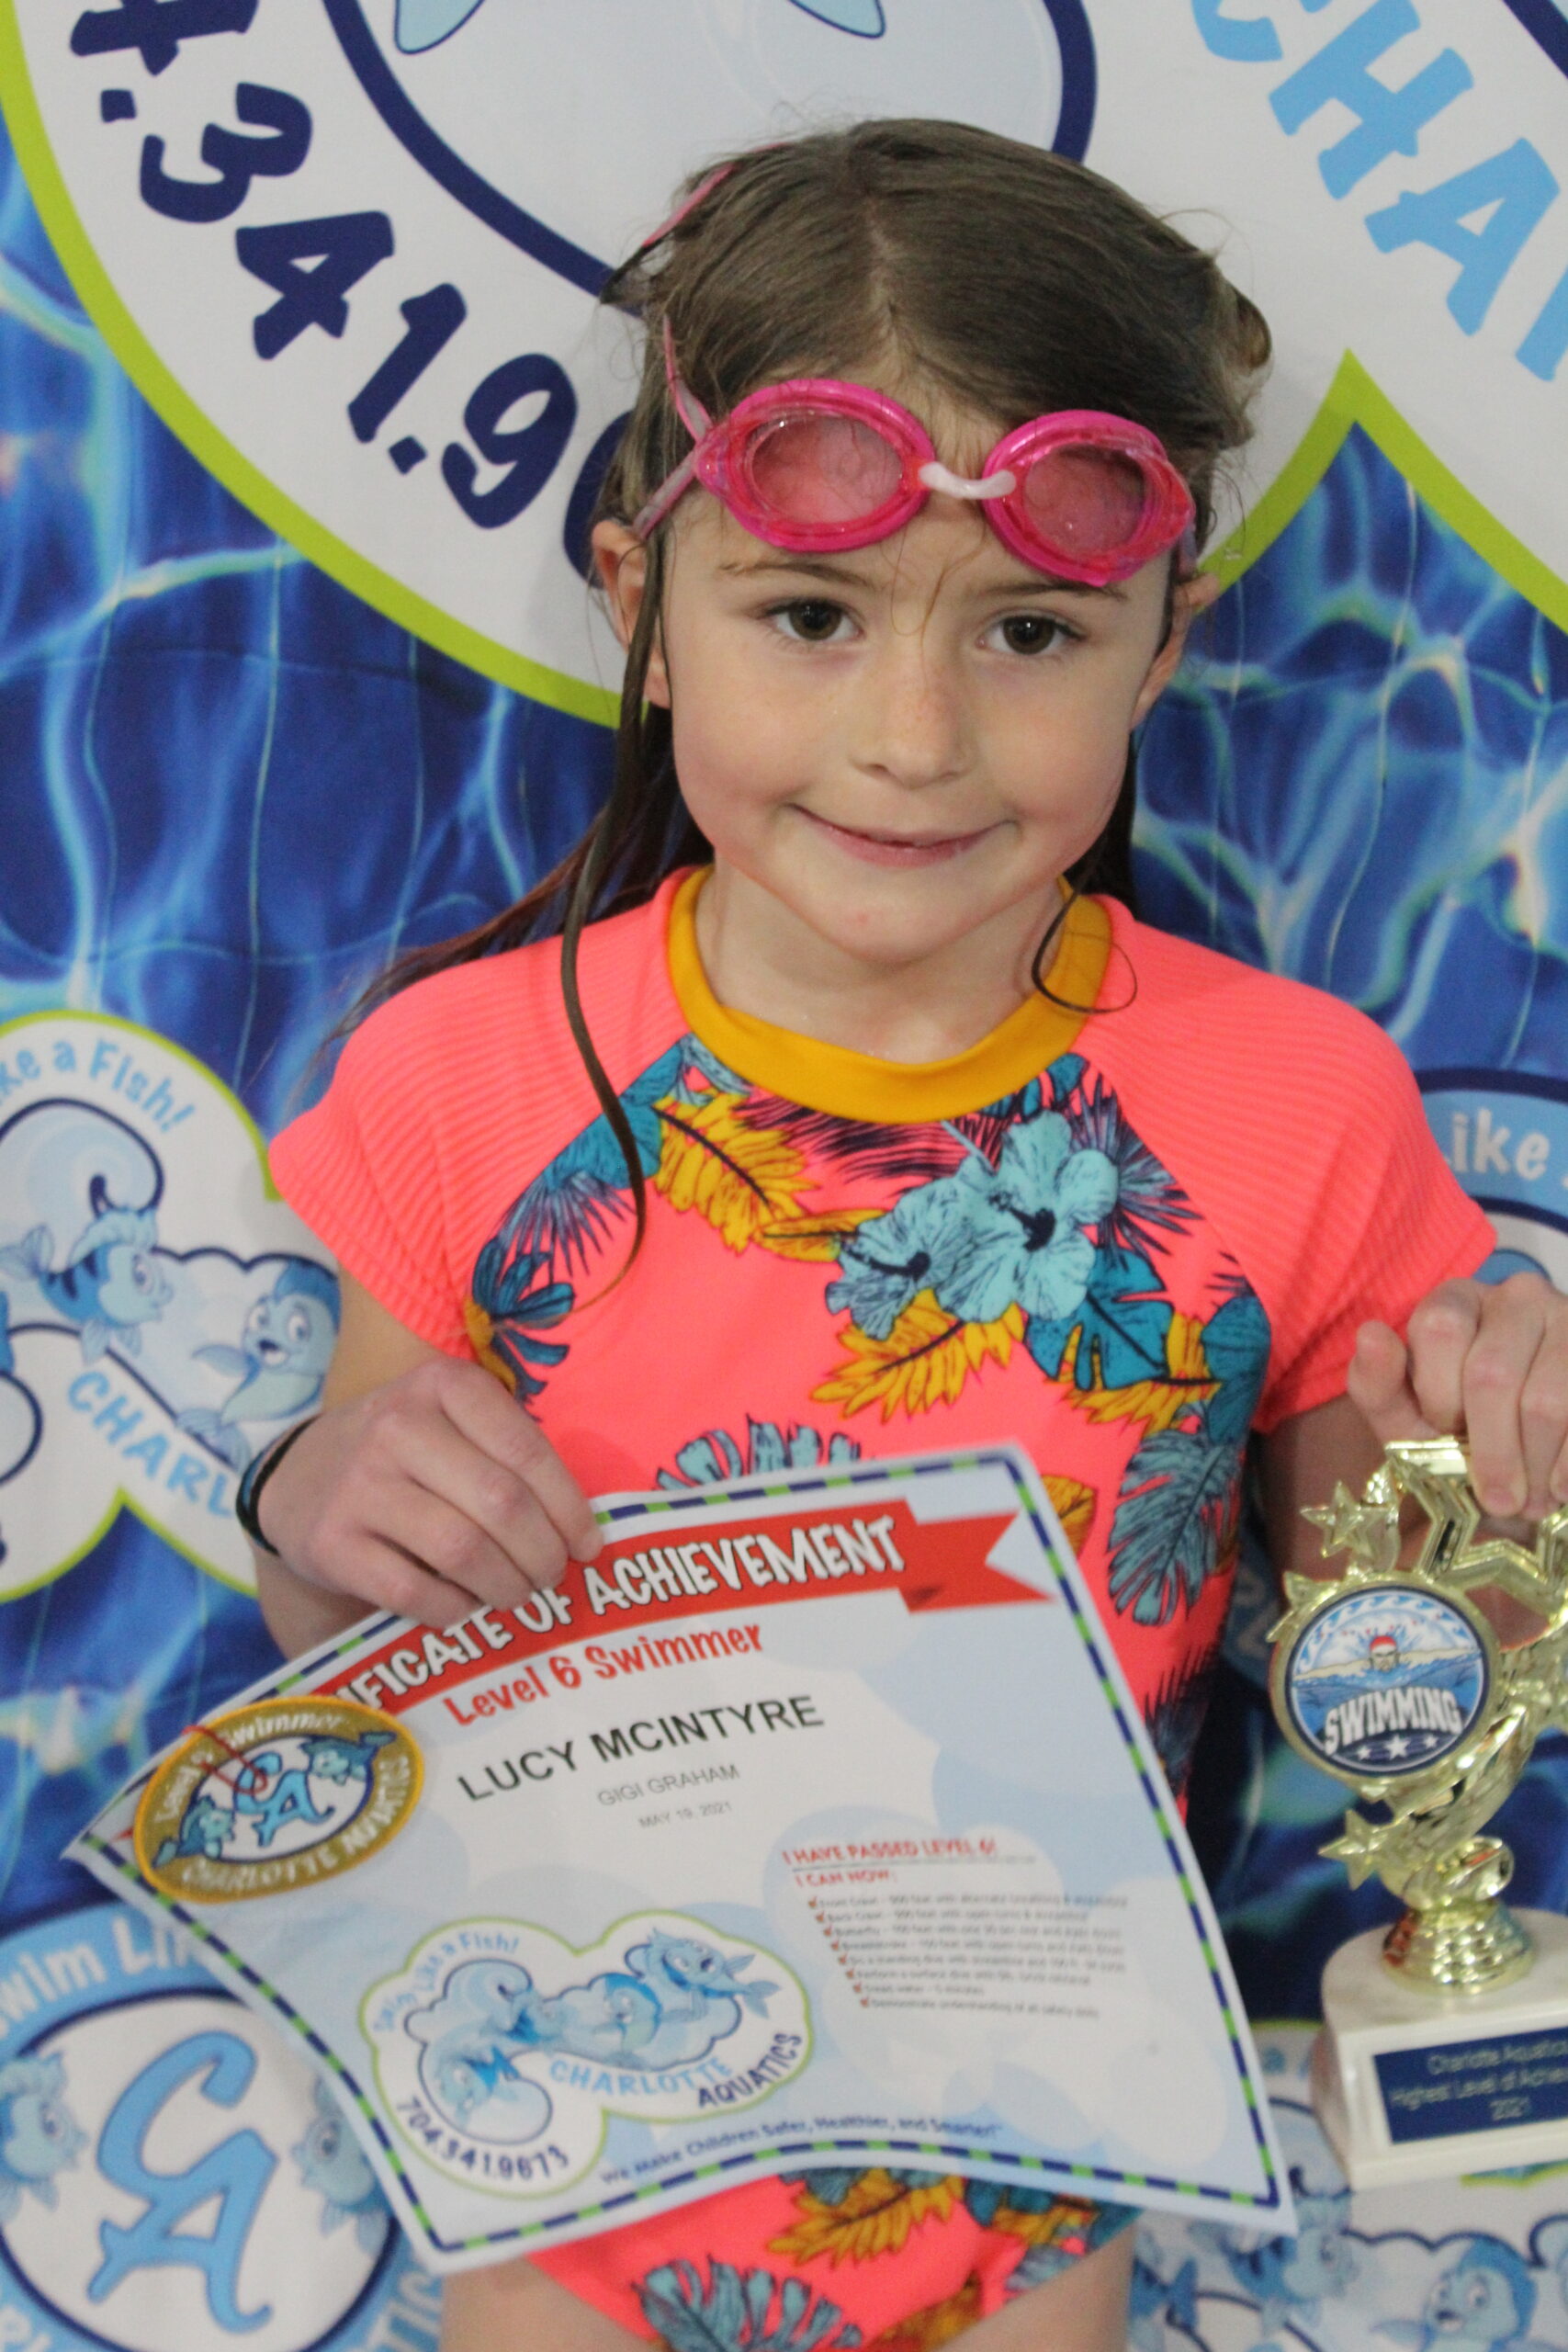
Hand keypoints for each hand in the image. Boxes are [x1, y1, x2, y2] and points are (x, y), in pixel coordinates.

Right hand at [257, 1357, 601, 1628]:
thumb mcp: (450, 1422)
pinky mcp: (332, 1543)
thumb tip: (578, 1529)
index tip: (588, 1546)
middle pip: (501, 1503)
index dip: (568, 1507)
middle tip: (552, 1576)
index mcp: (442, 1386)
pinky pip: (413, 1590)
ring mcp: (360, 1485)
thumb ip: (507, 1453)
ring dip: (505, 1585)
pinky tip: (463, 1606)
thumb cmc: (405, 1452)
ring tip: (516, 1593)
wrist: (299, 1477)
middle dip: (542, 1552)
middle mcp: (397, 1427)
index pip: (526, 1452)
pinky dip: (452, 1608)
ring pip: (461, 1549)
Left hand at [1348, 1273, 1567, 1521]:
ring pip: (1547, 1401)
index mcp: (1456, 1302)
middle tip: (1497, 1499)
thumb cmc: (1461, 1437)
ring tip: (1531, 1500)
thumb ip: (1378, 1384)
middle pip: (1494, 1372)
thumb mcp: (1409, 1421)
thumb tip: (1371, 1334)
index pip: (1439, 1329)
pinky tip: (1560, 1487)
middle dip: (1492, 1451)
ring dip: (1535, 1466)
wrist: (1532, 1469)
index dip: (1440, 1395)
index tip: (1446, 1434)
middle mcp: (1517, 1296)